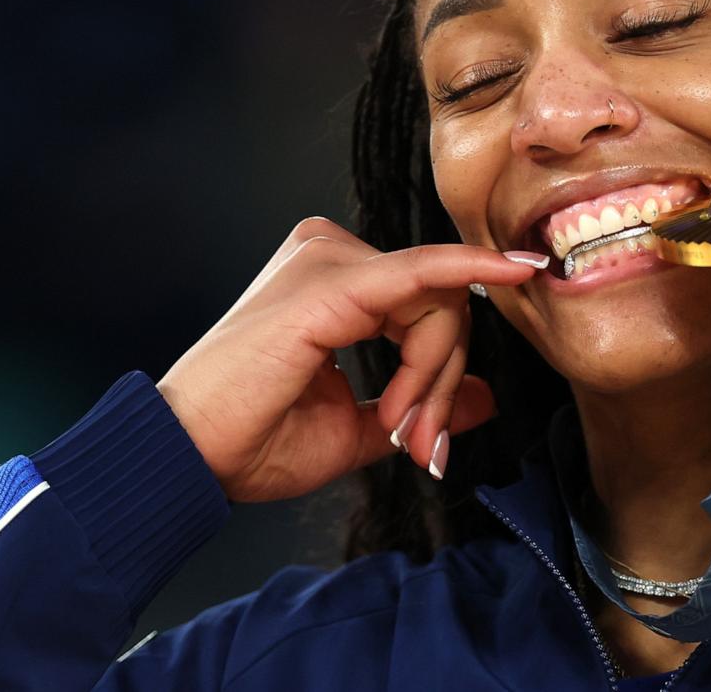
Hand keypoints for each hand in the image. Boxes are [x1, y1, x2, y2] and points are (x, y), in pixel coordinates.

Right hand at [155, 217, 545, 501]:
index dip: (440, 375)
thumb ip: (418, 403)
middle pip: (441, 300)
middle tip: (419, 443)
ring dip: (436, 375)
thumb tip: (483, 398)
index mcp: (330, 281)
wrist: (192, 456)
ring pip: (441, 301)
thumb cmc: (255, 441)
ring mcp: (329, 259)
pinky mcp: (335, 281)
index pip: (424, 306)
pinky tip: (517, 271)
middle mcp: (329, 254)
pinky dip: (475, 278)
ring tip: (401, 428)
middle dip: (442, 380)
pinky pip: (428, 273)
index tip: (429, 438)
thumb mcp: (358, 426)